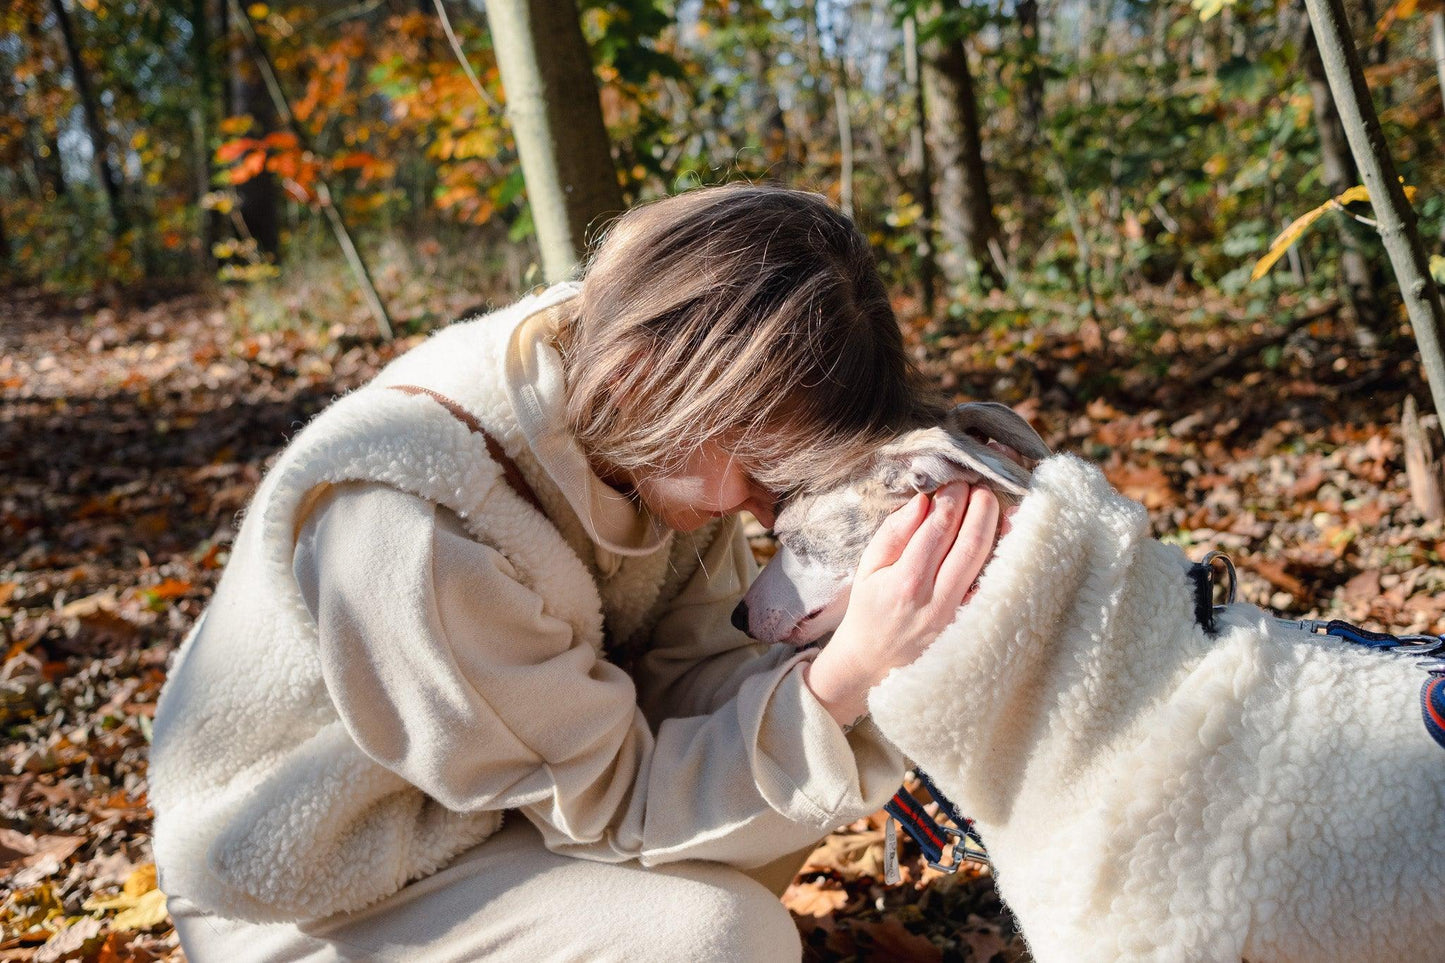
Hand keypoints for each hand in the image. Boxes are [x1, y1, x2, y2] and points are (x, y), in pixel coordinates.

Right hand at [804, 481, 1000, 725]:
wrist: (872, 663)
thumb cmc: (869, 609)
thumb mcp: (867, 567)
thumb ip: (894, 532)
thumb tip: (923, 500)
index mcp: (905, 582)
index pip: (937, 528)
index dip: (952, 499)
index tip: (957, 481)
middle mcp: (935, 600)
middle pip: (970, 543)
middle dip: (981, 507)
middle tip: (981, 485)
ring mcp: (957, 616)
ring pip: (987, 563)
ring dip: (996, 527)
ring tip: (994, 502)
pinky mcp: (970, 626)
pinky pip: (993, 586)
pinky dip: (1004, 559)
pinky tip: (1008, 536)